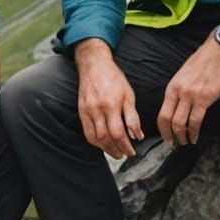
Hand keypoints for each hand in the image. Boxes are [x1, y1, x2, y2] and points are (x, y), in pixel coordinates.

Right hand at [75, 40, 142, 158]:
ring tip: (115, 152)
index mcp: (111, 104)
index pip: (118, 133)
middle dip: (116, 150)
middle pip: (106, 138)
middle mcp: (97, 109)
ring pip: (95, 138)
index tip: (132, 151)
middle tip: (125, 155)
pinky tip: (103, 144)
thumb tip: (137, 136)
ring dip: (105, 149)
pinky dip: (95, 142)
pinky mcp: (81, 111)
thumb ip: (133, 117)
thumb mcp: (129, 94)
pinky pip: (87, 132)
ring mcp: (87, 111)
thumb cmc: (114, 78)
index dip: (125, 146)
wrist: (94, 65)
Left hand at [157, 36, 219, 146]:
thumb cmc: (203, 62)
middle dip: (170, 136)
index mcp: (172, 87)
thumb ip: (179, 90)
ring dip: (183, 136)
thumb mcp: (184, 75)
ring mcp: (190, 95)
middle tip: (174, 144)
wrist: (219, 52)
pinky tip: (195, 136)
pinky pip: (196, 120)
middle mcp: (179, 92)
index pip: (162, 114)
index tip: (166, 137)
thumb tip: (177, 107)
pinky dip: (194, 132)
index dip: (162, 129)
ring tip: (186, 141)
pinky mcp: (204, 98)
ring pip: (181, 123)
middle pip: (168, 120)